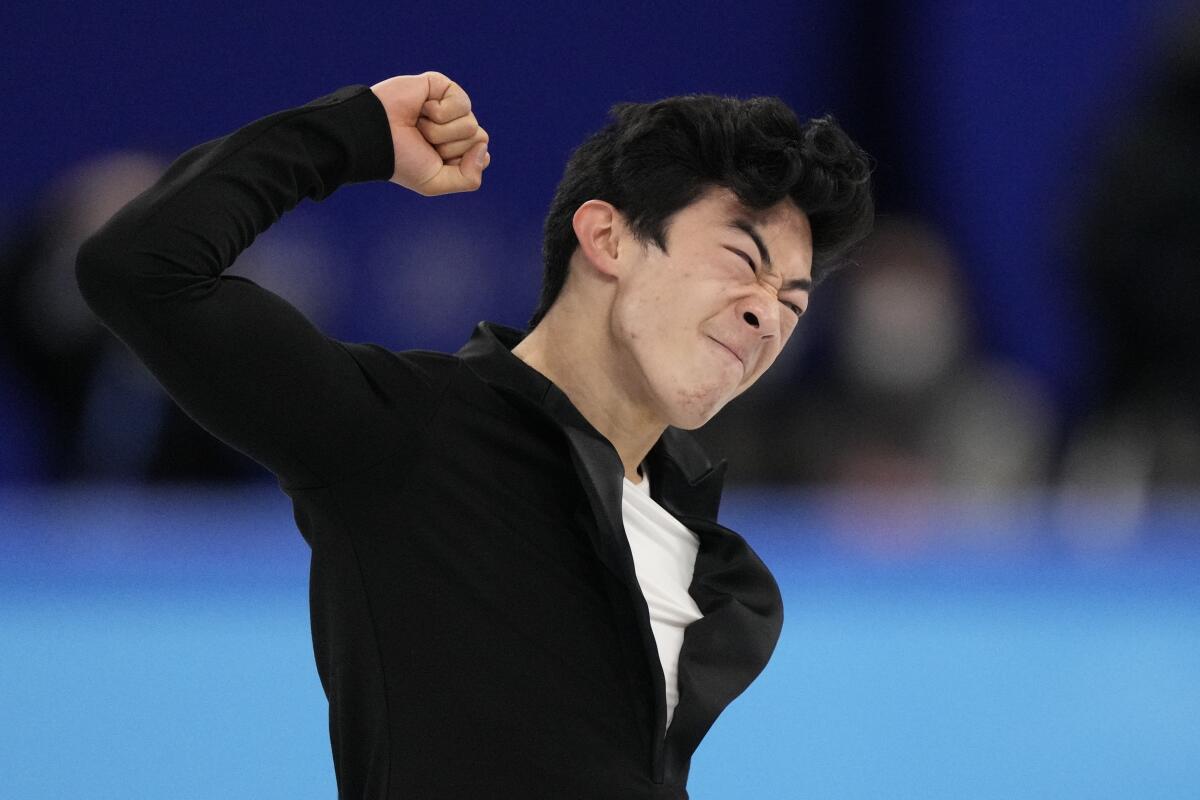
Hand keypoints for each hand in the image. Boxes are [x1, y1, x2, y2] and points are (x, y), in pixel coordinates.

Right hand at [369, 72, 490, 195]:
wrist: (375, 136)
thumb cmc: (401, 160)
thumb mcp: (436, 182)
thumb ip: (469, 179)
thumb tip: (484, 149)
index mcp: (455, 150)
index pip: (482, 156)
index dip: (459, 162)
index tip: (434, 160)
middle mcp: (454, 128)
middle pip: (479, 138)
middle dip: (449, 146)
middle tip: (422, 141)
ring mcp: (449, 106)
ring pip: (470, 124)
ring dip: (440, 131)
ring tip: (419, 126)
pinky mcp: (441, 86)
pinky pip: (462, 103)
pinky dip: (440, 112)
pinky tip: (422, 109)